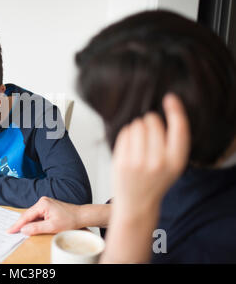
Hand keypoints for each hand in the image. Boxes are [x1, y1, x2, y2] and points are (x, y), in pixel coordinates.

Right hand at [7, 196, 81, 235]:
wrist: (81, 216)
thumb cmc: (70, 220)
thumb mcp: (52, 226)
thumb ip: (37, 228)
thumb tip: (24, 230)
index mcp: (42, 204)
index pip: (26, 216)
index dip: (17, 224)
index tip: (9, 231)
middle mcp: (42, 201)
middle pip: (28, 215)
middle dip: (20, 224)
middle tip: (11, 231)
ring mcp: (45, 203)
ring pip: (32, 215)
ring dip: (27, 223)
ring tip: (17, 230)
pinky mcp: (47, 207)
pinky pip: (37, 215)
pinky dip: (33, 221)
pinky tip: (30, 227)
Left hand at [111, 93, 190, 215]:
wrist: (137, 204)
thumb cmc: (155, 180)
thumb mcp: (172, 165)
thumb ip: (171, 142)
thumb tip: (163, 109)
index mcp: (176, 162)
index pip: (179, 129)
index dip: (175, 110)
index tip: (169, 98)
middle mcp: (159, 162)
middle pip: (152, 122)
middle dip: (149, 122)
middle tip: (147, 134)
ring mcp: (138, 163)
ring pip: (136, 125)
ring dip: (137, 128)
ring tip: (138, 143)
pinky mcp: (122, 162)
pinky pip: (124, 133)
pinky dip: (126, 134)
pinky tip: (129, 146)